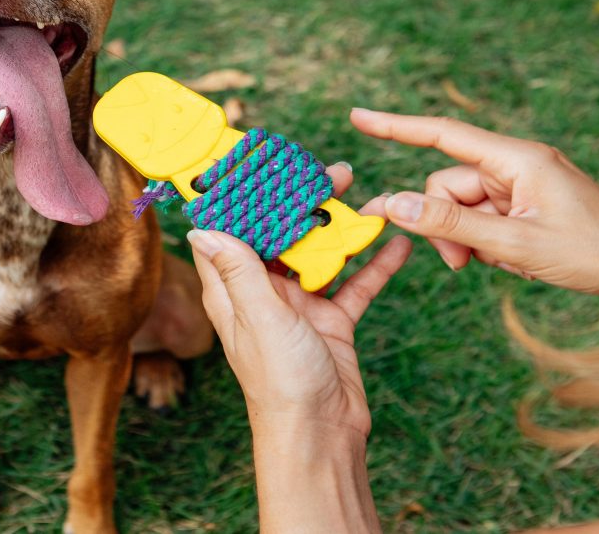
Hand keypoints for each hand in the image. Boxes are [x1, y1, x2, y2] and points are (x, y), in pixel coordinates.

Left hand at [186, 164, 411, 436]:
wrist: (322, 436)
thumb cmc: (281, 383)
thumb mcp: (259, 317)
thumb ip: (238, 270)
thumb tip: (201, 225)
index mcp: (233, 290)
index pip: (228, 231)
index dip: (238, 197)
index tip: (255, 162)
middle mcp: (263, 293)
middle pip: (280, 234)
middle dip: (303, 202)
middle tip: (333, 172)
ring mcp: (299, 306)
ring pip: (319, 253)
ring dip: (341, 227)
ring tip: (367, 197)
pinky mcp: (331, 321)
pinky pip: (354, 284)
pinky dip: (374, 265)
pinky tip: (397, 244)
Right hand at [351, 109, 598, 308]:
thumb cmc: (592, 254)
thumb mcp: (514, 244)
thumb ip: (450, 223)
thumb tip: (393, 203)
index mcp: (518, 159)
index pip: (443, 135)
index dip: (396, 126)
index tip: (358, 117)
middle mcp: (516, 166)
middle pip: (447, 185)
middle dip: (444, 225)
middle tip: (459, 263)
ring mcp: (520, 186)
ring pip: (460, 207)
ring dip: (465, 239)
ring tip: (493, 264)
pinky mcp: (524, 206)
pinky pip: (482, 219)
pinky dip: (485, 243)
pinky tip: (514, 260)